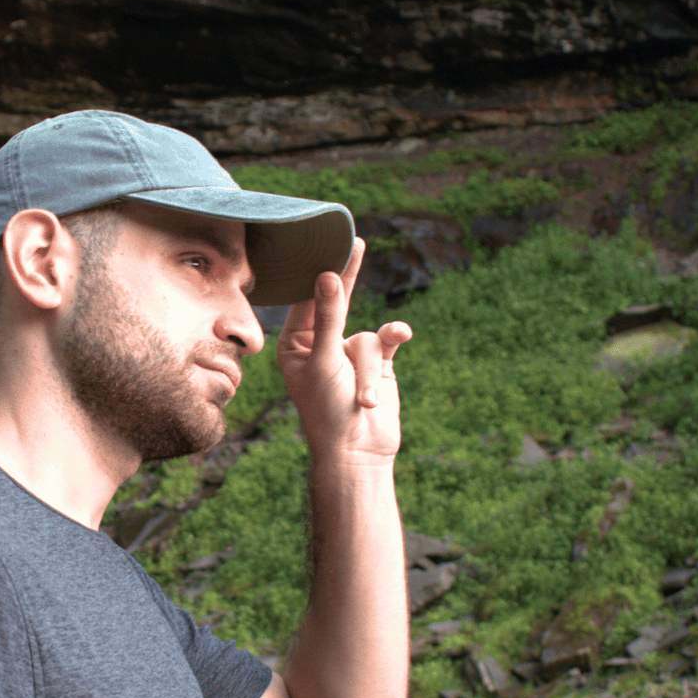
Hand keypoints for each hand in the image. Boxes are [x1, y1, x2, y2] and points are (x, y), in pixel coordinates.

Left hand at [277, 238, 411, 465]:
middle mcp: (320, 346)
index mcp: (295, 345)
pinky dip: (393, 344)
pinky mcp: (378, 364)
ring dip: (369, 368)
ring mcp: (350, 354)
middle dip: (347, 279)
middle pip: (336, 303)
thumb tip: (326, 275)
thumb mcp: (325, 360)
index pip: (305, 301)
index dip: (317, 274)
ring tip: (363, 398)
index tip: (326, 245)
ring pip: (367, 336)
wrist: (359, 453)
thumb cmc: (329, 411)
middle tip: (354, 243)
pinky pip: (388, 341)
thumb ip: (329, 316)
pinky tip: (402, 337)